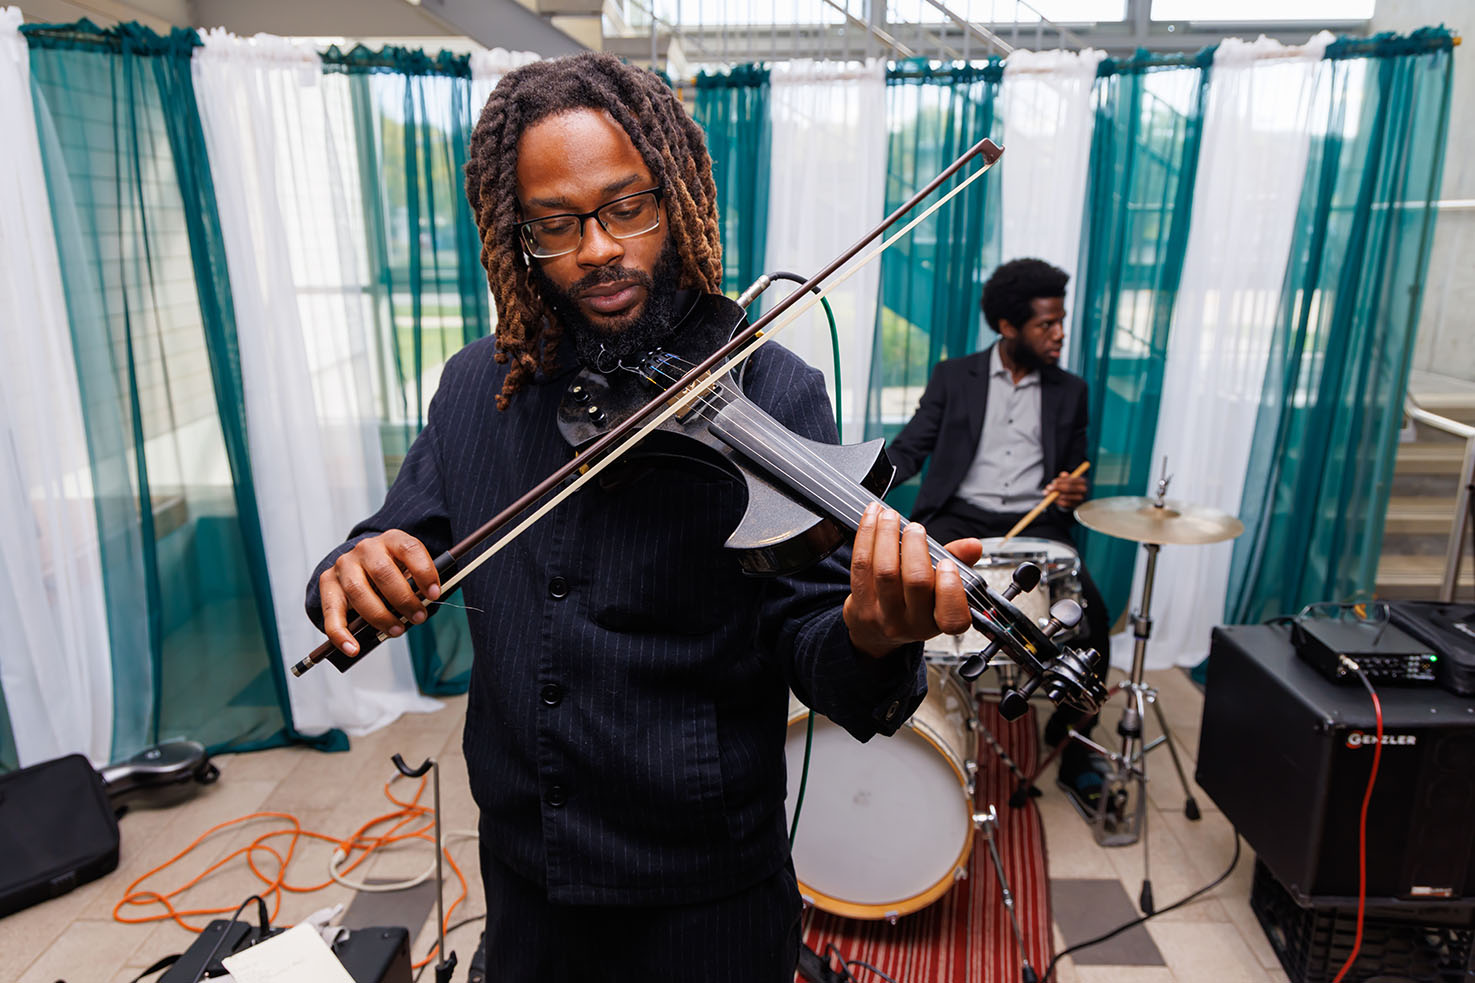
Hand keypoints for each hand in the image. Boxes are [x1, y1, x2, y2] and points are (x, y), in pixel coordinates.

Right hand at [318, 530, 440, 656]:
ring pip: (358, 591)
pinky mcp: (328, 583)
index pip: (409, 549)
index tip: (434, 594)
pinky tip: (353, 648)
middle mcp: (366, 549)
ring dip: (379, 616)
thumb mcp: (409, 570)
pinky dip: (341, 634)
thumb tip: (423, 609)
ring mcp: (345, 565)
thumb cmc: (393, 571)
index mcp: (392, 540)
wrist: (362, 564)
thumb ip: (416, 584)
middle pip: (383, 572)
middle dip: (403, 599)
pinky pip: (332, 612)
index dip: (424, 571)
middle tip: (418, 617)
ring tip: (396, 630)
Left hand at [843, 502, 983, 657]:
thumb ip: (959, 563)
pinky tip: (872, 518)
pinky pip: (861, 565)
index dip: (951, 588)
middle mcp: (912, 623)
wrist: (875, 631)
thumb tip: (974, 545)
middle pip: (916, 582)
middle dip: (916, 547)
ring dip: (887, 535)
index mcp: (939, 621)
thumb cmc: (914, 603)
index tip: (947, 563)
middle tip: (915, 528)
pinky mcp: (860, 603)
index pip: (952, 617)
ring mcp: (883, 615)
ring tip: (890, 516)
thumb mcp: (941, 589)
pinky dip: (866, 536)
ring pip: (885, 571)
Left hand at [1045, 471, 1087, 509]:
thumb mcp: (1068, 479)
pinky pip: (1065, 504)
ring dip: (1055, 495)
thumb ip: (1065, 476)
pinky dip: (1057, 501)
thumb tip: (1063, 474)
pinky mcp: (1076, 505)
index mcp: (1083, 481)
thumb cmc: (1071, 485)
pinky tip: (1053, 498)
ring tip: (1047, 493)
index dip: (1061, 481)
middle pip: (1069, 489)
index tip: (1053, 481)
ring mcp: (1080, 499)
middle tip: (1048, 488)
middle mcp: (1083, 490)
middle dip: (1057, 488)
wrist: (1078, 496)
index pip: (1071, 481)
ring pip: (1065, 497)